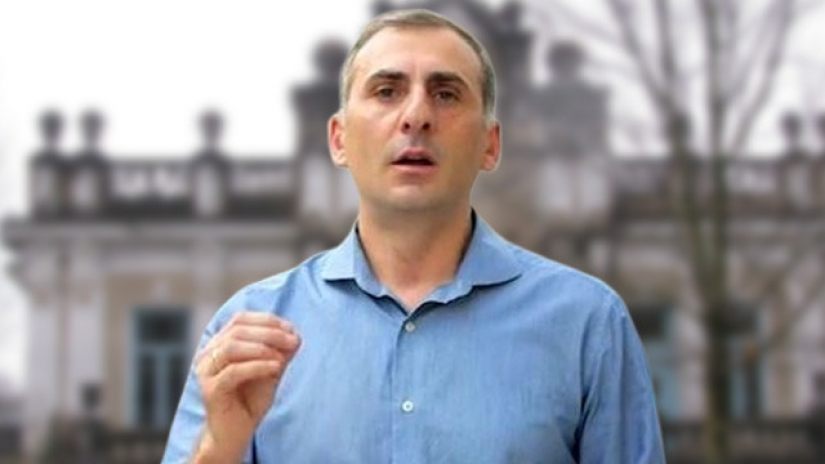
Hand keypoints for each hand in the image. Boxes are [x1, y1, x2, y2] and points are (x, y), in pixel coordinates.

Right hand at [193, 312, 300, 462]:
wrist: (236, 433)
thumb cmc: (250, 400)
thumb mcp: (270, 371)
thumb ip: (280, 353)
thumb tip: (295, 335)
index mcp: (219, 344)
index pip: (240, 319)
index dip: (267, 320)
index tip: (291, 329)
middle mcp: (208, 354)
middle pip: (237, 330)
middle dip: (270, 333)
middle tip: (293, 341)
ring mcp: (206, 372)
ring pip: (232, 347)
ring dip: (263, 348)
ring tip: (283, 358)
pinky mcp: (210, 390)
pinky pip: (233, 372)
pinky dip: (258, 366)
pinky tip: (276, 368)